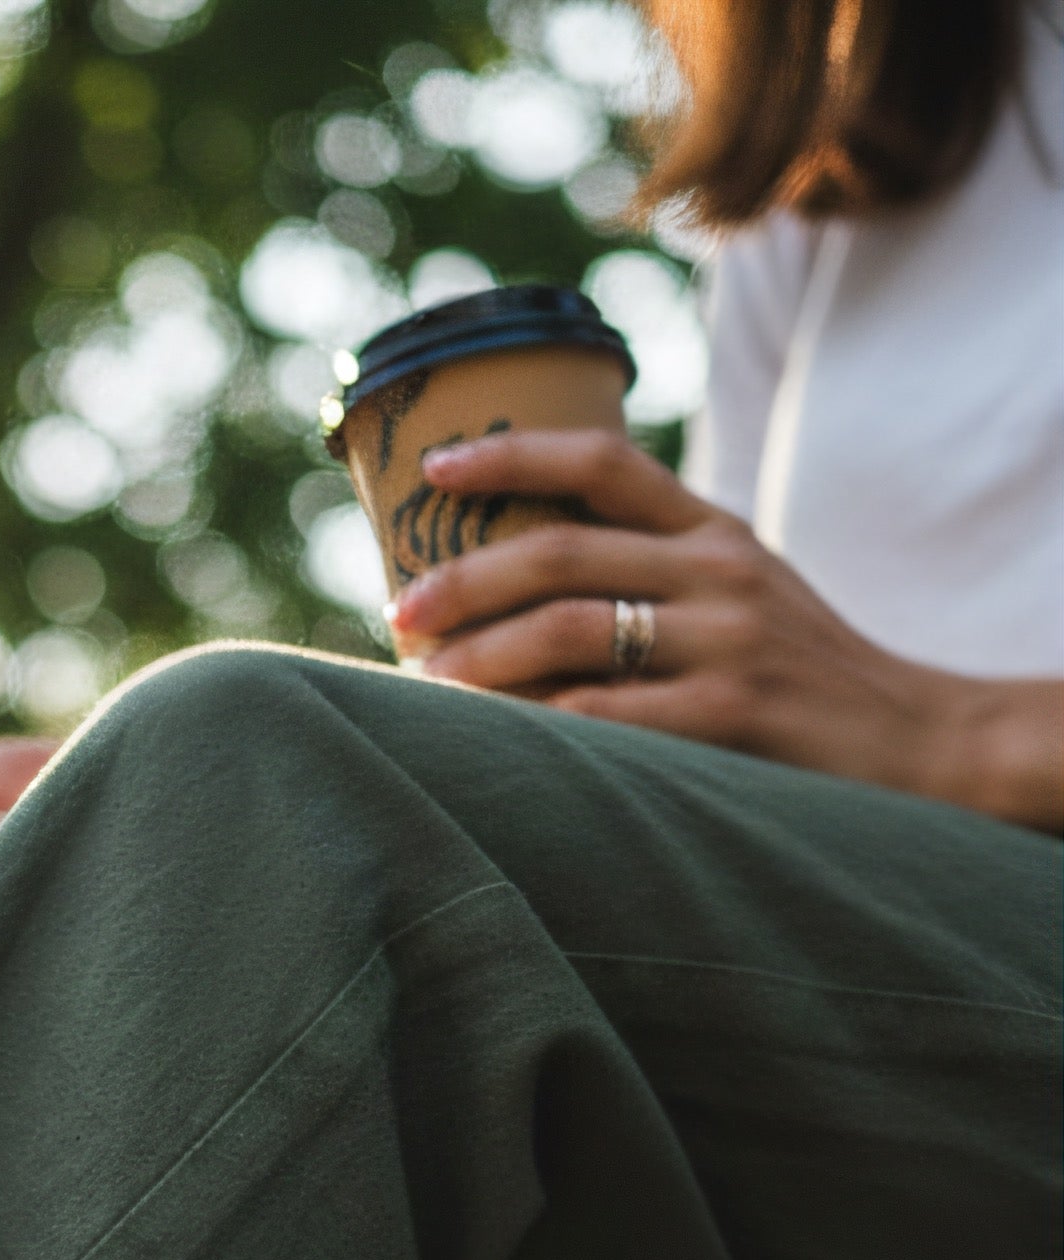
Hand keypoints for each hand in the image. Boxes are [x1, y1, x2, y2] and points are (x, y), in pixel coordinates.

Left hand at [387, 429, 1063, 830]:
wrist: (920, 743)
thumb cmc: (801, 680)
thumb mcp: (744, 599)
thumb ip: (656, 579)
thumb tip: (516, 598)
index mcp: (716, 531)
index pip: (604, 463)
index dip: (512, 455)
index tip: (435, 468)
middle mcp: (720, 570)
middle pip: (560, 551)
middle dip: (464, 581)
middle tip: (401, 611)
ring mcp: (727, 640)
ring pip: (567, 630)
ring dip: (479, 659)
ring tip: (426, 683)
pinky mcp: (730, 716)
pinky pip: (603, 717)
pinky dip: (532, 726)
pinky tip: (486, 740)